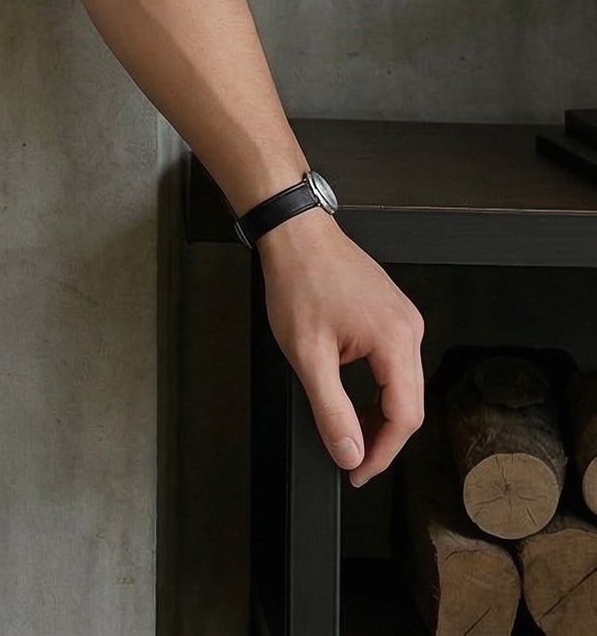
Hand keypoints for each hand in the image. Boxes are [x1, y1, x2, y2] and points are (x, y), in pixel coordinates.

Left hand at [256, 204, 425, 486]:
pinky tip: (354, 394)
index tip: (358, 473)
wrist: (294, 230)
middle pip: (410, 403)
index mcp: (396, 340)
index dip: (382, 452)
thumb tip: (351, 454)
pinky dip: (377, 386)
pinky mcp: (391, 312)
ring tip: (348, 429)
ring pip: (402, 384)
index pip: (405, 417)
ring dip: (378, 411)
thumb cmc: (298, 278)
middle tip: (351, 459)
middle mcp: (409, 328)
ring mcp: (403, 318)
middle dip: (381, 437)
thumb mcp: (307, 353)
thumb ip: (331, 409)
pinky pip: (394, 362)